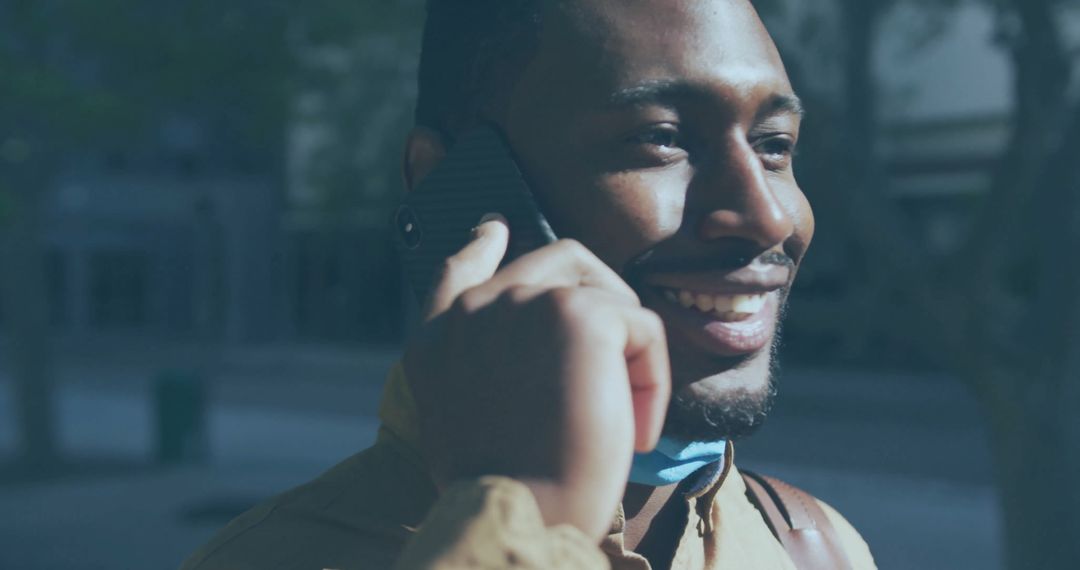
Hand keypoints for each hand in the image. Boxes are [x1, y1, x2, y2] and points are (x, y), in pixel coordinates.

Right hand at [403, 215, 670, 540]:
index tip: (493, 229)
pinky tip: (634, 431)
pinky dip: (652, 382)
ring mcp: (526, 302)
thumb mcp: (467, 420)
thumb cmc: (506, 486)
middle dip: (601, 300)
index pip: (461, 271)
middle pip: (560, 261)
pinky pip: (643, 329)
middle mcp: (476, 309)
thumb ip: (485, 365)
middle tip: (618, 357)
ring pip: (609, 295)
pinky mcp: (581, 314)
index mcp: (439, 339)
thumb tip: (544, 338)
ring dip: (627, 354)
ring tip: (619, 417)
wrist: (522, 511)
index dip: (482, 246)